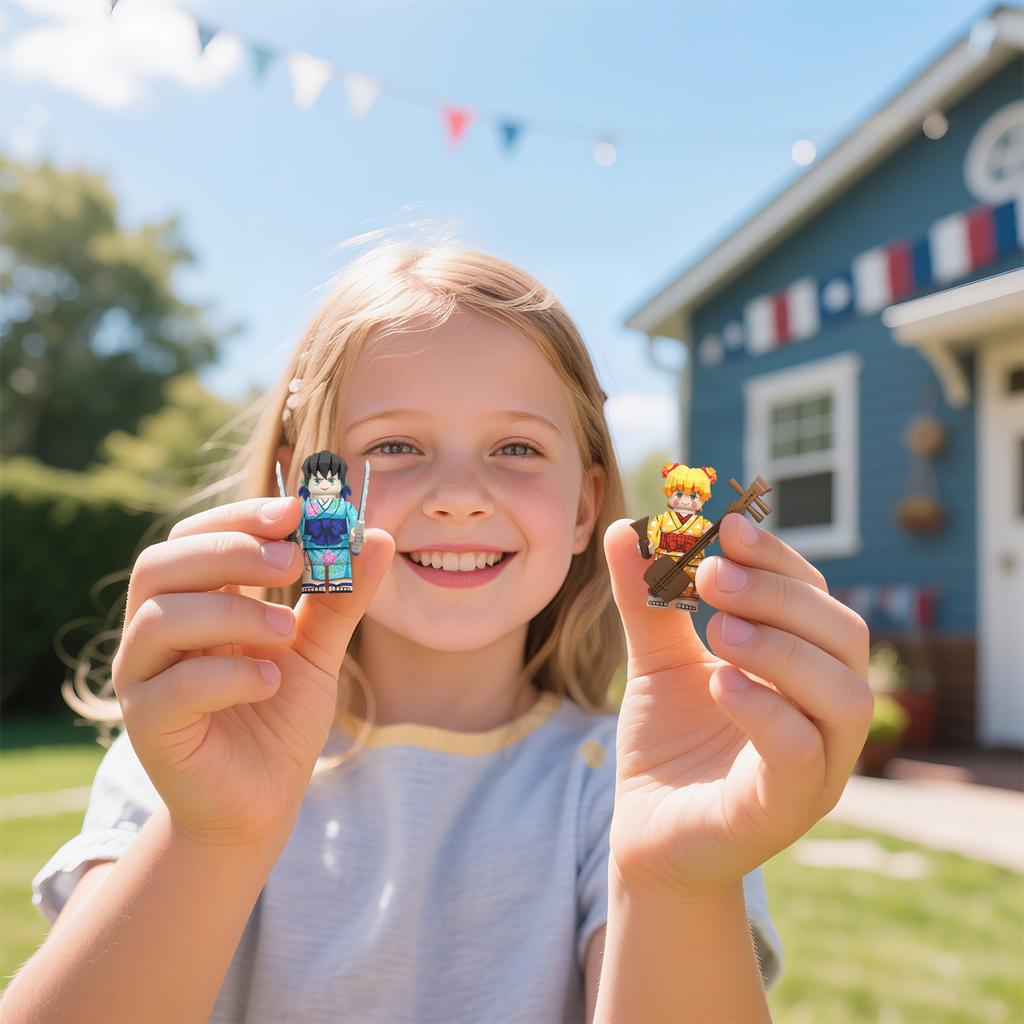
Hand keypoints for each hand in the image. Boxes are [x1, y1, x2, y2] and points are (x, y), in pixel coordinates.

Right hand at [111, 496, 394, 848]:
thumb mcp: (317, 649)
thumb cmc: (278, 718)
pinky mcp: (150, 726)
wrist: (261, 804)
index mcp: (193, 603)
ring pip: (159, 618)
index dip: (240, 517)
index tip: (298, 511)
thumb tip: (379, 536)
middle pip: (161, 565)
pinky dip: (227, 674)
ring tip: (287, 629)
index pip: (194, 536)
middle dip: (230, 550)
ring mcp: (144, 679)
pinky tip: (271, 683)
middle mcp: (156, 634)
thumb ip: (341, 595)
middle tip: (294, 558)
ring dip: (232, 611)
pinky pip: (172, 686)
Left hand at [603, 513, 871, 903]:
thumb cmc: (668, 745)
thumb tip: (627, 528)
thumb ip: (647, 601)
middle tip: (714, 575)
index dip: (780, 559)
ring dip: (784, 649)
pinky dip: (768, 712)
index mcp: (804, 670)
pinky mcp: (785, 809)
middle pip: (844, 637)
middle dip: (780, 595)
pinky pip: (803, 756)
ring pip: (843, 696)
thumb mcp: (656, 662)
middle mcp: (825, 715)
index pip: (817, 599)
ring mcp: (818, 766)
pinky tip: (720, 684)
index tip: (728, 527)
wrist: (647, 834)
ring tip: (721, 629)